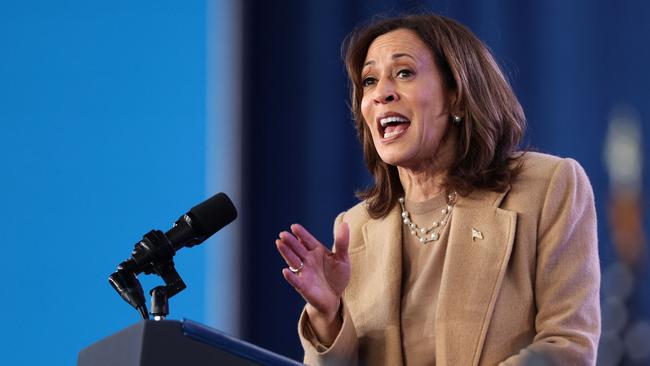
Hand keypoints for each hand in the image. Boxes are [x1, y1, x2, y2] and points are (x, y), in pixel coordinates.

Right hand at [276, 222, 349, 339]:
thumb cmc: (337, 277)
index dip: (301, 234)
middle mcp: (308, 260)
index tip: (294, 226)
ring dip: (286, 253)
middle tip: (282, 234)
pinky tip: (286, 271)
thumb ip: (342, 243)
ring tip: (279, 244)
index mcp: (317, 251)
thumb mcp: (342, 259)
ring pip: (294, 261)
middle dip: (290, 241)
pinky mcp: (303, 286)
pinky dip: (291, 276)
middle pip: (298, 249)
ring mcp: (304, 273)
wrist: (334, 298)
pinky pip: (296, 281)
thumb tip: (344, 223)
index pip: (307, 240)